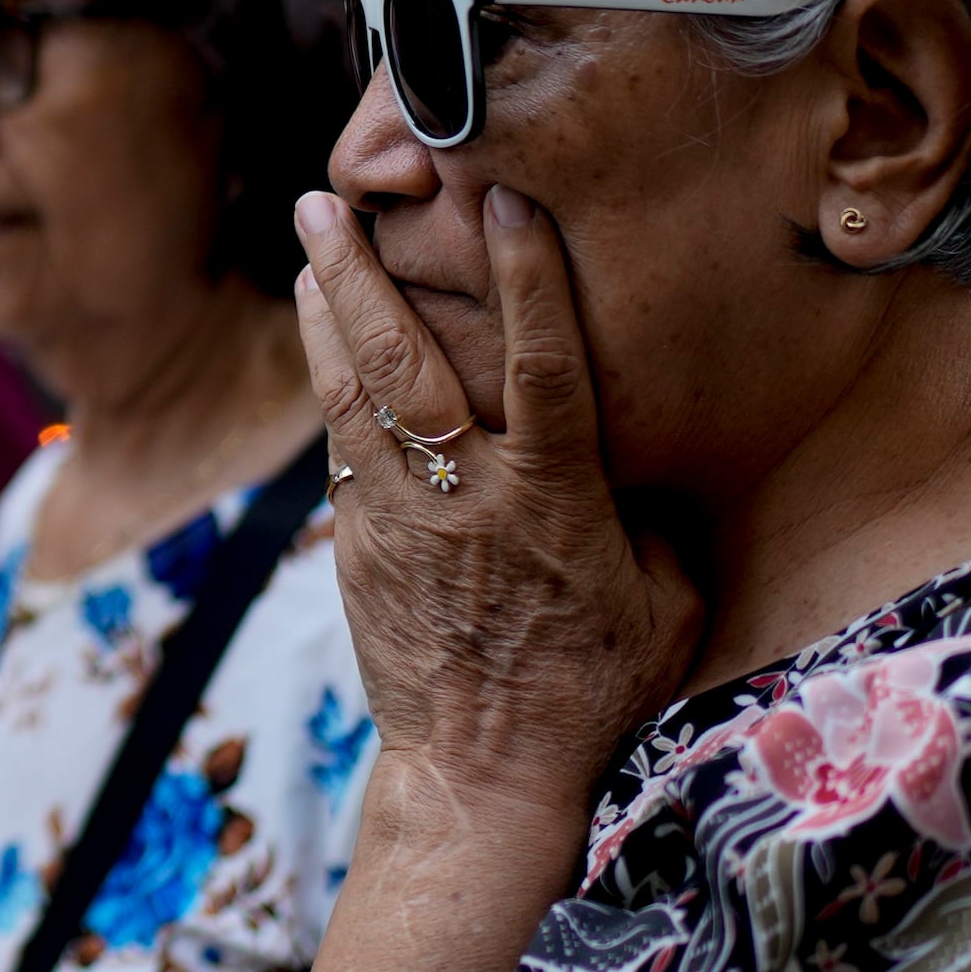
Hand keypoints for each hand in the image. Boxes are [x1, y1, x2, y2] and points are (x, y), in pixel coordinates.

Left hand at [291, 182, 702, 815]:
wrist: (483, 773)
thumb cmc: (593, 687)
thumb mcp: (661, 604)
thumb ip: (650, 516)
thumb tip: (649, 449)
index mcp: (551, 501)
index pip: (542, 364)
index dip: (526, 278)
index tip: (505, 198)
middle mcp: (465, 496)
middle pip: (406, 360)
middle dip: (364, 271)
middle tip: (327, 199)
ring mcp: (398, 518)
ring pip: (351, 393)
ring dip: (325, 310)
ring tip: (308, 242)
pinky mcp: (356, 544)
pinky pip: (342, 447)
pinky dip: (332, 382)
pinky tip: (323, 337)